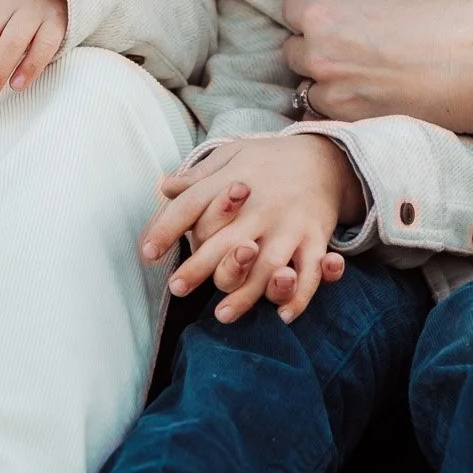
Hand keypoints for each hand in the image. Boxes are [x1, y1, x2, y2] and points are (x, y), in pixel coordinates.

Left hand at [141, 134, 360, 324]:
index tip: (147, 252)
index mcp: (235, 183)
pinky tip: (283, 316)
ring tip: (221, 315)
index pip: (193, 205)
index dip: (167, 227)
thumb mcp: (231, 156)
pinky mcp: (316, 238)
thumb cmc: (266, 162)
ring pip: (269, 265)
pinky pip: (311, 272)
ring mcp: (291, 224)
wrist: (325, 156)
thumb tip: (163, 186)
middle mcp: (262, 207)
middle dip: (201, 267)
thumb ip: (198, 176)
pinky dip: (299, 296)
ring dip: (247, 293)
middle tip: (177, 288)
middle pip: (227, 241)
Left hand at [283, 0, 472, 134]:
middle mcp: (321, 57)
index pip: (291, 10)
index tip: (331, 17)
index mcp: (326, 16)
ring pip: (308, 89)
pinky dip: (341, 109)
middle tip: (347, 48)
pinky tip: (368, 99)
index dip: (312, 12)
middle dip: (314, 48)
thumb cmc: (448, 20)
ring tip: (361, 77)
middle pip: (292, 52)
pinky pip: (328, 116)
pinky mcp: (355, 125)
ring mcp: (335, 96)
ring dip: (325, 82)